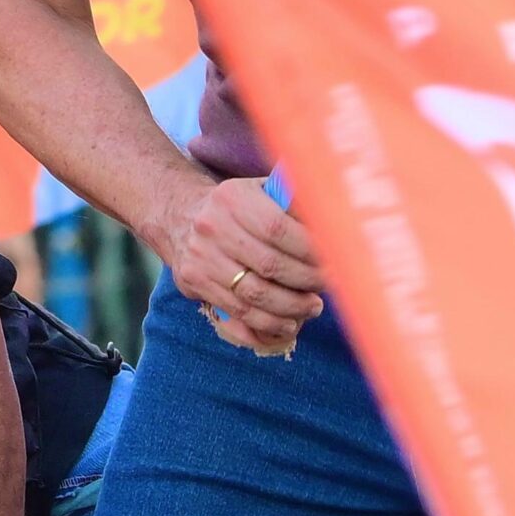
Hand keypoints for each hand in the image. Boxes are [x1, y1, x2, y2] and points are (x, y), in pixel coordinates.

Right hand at [159, 171, 324, 356]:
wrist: (181, 216)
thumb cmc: (237, 205)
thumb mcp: (258, 189)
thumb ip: (289, 199)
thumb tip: (331, 213)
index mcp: (234, 199)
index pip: (277, 228)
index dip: (308, 249)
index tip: (333, 260)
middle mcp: (214, 228)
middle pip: (268, 265)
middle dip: (304, 281)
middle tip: (326, 288)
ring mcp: (201, 259)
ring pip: (252, 296)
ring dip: (289, 308)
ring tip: (312, 308)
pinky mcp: (194, 284)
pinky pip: (233, 314)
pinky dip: (262, 326)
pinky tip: (285, 326)